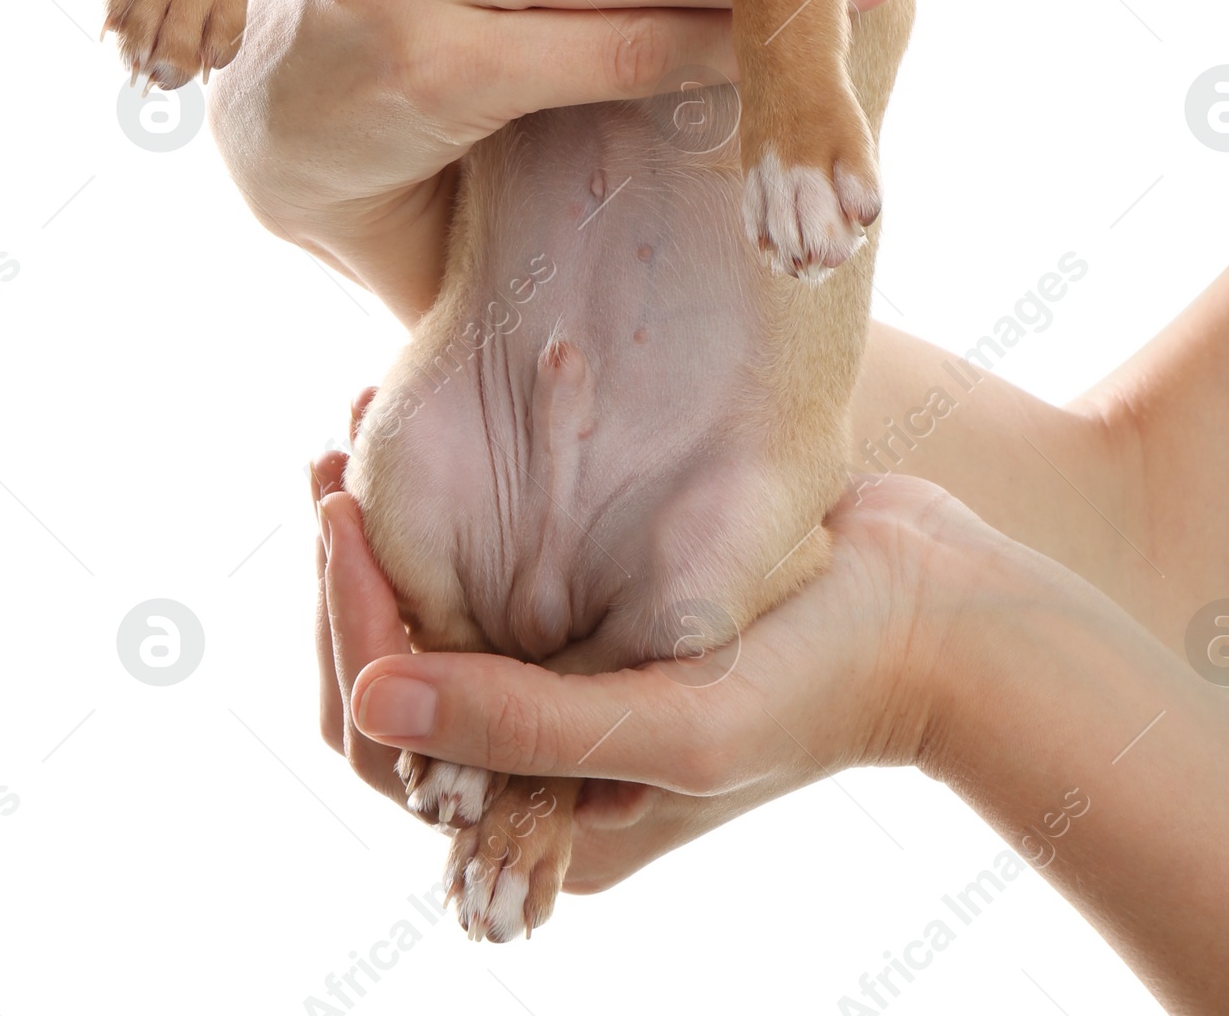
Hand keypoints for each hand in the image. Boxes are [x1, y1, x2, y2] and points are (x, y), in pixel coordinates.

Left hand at [319, 460, 1228, 1015]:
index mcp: (547, 820)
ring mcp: (559, 688)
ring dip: (377, 540)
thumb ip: (522, 723)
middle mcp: (538, 766)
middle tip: (327, 463)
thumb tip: (370, 705)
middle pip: (381, 688)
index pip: (387, 749)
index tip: (337, 517)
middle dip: (342, 581)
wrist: (929, 608)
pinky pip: (472, 576)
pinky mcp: (584, 617)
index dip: (346, 635)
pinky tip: (411, 438)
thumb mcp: (674, 718)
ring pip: (417, 625)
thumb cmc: (819, 679)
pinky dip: (431, 516)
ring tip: (351, 437)